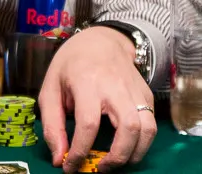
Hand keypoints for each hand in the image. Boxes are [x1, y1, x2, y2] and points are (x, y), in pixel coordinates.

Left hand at [39, 27, 156, 173]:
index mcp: (87, 82)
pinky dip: (142, 141)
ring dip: (135, 153)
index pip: (88, 124)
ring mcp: (135, 89)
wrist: (101, 40)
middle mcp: (115, 86)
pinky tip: (125, 145)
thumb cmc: (71, 65)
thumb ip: (52, 125)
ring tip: (116, 161)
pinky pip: (151, 123)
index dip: (80, 151)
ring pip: (148, 128)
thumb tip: (58, 157)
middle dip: (117, 156)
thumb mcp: (50, 89)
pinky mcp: (147, 94)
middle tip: (100, 168)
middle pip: (129, 127)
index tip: (70, 166)